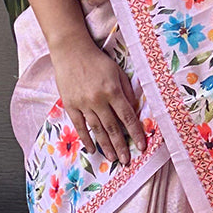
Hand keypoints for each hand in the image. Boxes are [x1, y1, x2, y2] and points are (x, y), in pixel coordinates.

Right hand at [49, 31, 146, 165]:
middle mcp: (98, 100)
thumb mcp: (117, 72)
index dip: (135, 133)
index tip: (142, 146)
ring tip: (113, 159)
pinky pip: (80, 126)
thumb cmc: (98, 61)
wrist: (71, 51)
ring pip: (97, 130)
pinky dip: (86, 139)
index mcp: (113, 91)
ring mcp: (83, 104)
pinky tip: (92, 149)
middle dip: (121, 146)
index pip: (127, 117)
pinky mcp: (70, 105)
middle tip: (127, 161)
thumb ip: (126, 91)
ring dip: (106, 146)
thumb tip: (134, 110)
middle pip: (113, 128)